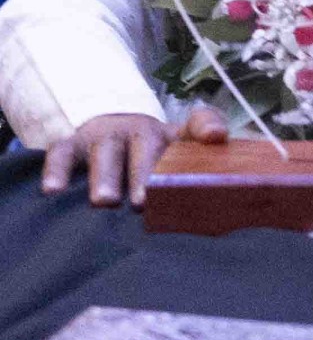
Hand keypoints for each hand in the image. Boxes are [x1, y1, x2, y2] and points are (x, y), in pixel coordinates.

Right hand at [41, 102, 225, 205]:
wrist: (107, 126)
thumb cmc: (148, 157)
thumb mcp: (174, 161)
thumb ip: (200, 178)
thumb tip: (230, 217)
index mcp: (172, 136)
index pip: (197, 123)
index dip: (207, 127)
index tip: (216, 139)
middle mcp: (140, 131)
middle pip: (146, 146)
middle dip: (145, 172)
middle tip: (144, 201)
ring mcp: (106, 136)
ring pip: (106, 152)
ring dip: (105, 176)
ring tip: (105, 200)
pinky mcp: (73, 143)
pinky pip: (62, 152)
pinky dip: (58, 169)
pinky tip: (54, 190)